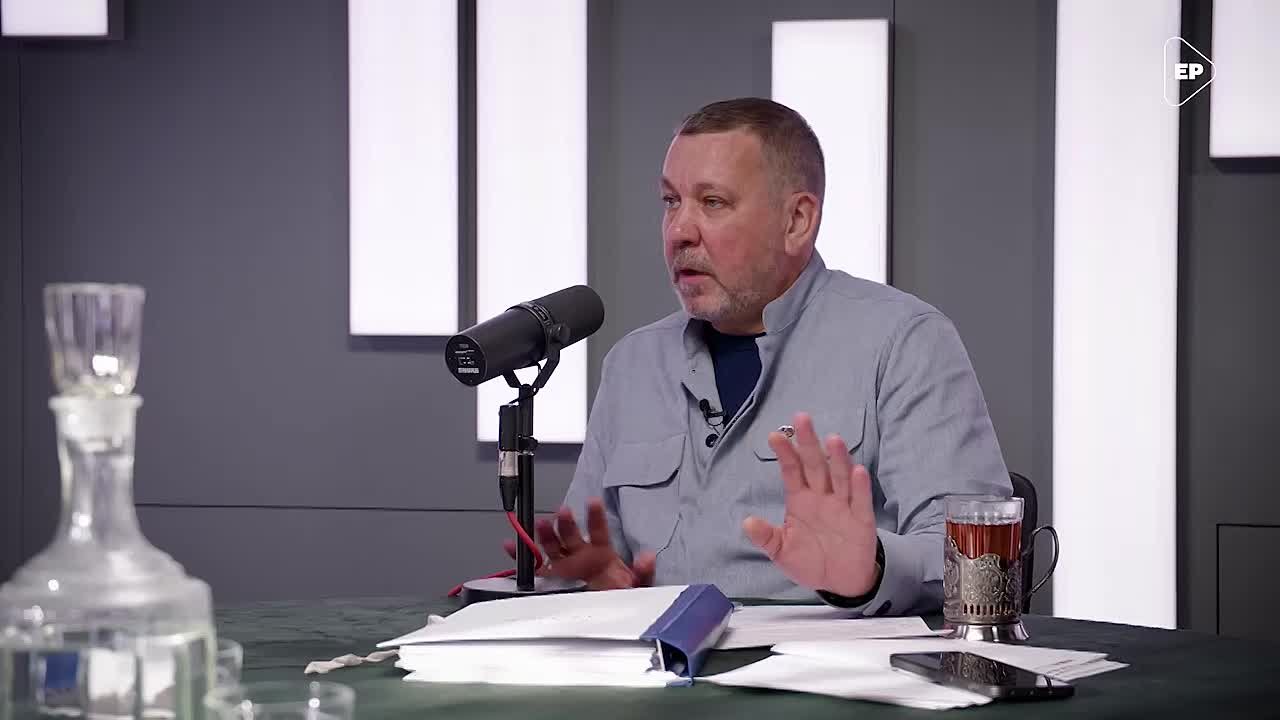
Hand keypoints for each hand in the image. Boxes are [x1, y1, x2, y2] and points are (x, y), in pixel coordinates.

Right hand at [503, 498, 655, 590]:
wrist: (612, 615)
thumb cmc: (623, 596)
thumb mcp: (640, 586)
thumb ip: (644, 572)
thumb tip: (648, 557)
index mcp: (602, 554)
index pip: (599, 531)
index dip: (595, 517)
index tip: (593, 502)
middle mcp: (582, 556)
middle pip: (571, 536)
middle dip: (566, 523)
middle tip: (563, 512)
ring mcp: (566, 566)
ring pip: (553, 547)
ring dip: (546, 535)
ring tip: (540, 524)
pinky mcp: (553, 580)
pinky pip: (535, 566)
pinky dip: (521, 556)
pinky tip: (512, 545)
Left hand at [742, 412, 880, 597]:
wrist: (840, 581)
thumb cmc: (810, 560)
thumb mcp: (782, 552)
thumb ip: (767, 538)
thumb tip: (747, 523)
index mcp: (800, 500)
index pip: (792, 472)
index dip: (785, 454)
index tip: (775, 436)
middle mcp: (822, 497)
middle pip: (815, 465)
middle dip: (808, 443)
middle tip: (801, 419)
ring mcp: (843, 506)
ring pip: (839, 477)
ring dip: (837, 459)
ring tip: (833, 439)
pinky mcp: (861, 520)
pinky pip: (860, 501)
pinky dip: (859, 487)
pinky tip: (857, 471)